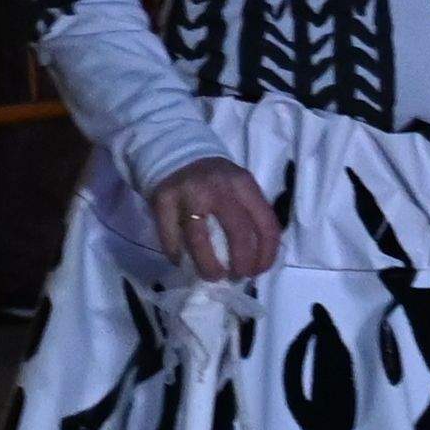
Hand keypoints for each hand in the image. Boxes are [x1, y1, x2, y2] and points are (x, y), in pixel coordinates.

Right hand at [148, 160, 276, 284]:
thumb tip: (257, 259)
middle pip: (237, 232)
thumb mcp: (239, 186)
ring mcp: (188, 192)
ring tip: (212, 276)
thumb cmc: (215, 180)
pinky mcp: (163, 199)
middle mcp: (218, 186)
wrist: (178, 153)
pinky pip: (170, 236)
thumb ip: (250, 214)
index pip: (265, 223)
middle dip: (241, 262)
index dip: (266, 253)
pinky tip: (181, 261)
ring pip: (199, 239)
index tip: (259, 271)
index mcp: (243, 183)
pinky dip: (176, 254)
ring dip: (208, 265)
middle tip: (237, 276)